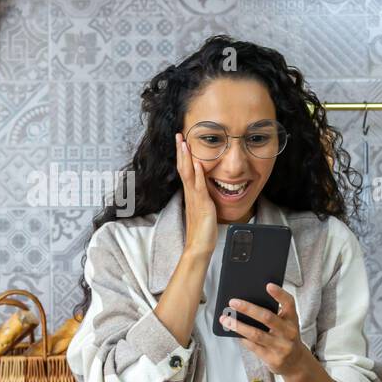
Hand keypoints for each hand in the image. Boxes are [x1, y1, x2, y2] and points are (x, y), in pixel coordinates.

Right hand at [175, 132, 217, 258]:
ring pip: (188, 174)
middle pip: (183, 168)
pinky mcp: (203, 204)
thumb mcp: (201, 209)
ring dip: (186, 157)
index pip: (184, 170)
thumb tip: (202, 188)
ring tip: (184, 143)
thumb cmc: (202, 230)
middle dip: (181, 151)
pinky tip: (198, 164)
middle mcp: (190, 194)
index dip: (182, 155)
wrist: (199, 246)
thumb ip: (201, 197)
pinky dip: (198, 174)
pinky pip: (199, 187)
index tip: (181, 141)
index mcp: (190, 194)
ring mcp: (195, 198)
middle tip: (178, 135)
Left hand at [219, 282, 309, 376]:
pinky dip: (241, 338)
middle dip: (248, 309)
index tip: (268, 285)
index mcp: (292, 319)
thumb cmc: (285, 337)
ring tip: (225, 319)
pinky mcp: (273, 359)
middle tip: (233, 302)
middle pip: (267, 317)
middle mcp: (289, 332)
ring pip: (256, 334)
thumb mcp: (286, 324)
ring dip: (238, 326)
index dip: (279, 294)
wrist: (296, 363)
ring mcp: (281, 347)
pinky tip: (232, 332)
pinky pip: (253, 346)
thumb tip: (246, 302)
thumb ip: (273, 314)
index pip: (289, 303)